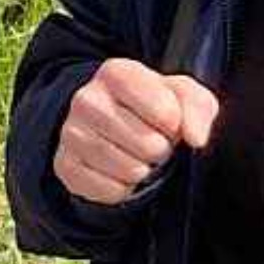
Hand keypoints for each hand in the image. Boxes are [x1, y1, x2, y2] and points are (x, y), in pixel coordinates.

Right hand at [55, 57, 218, 205]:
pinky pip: (111, 191)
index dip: (176, 124)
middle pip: (149, 145)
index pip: (166, 112)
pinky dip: (124, 188)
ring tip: (137, 156)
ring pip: (131, 170)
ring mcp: (71, 134)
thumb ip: (197, 108)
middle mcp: (86, 99)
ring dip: (144, 170)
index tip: (168, 120)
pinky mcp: (65, 166)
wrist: (111, 124)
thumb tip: (196, 139)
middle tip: (152, 141)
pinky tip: (119, 172)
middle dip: (160, 150)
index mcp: (116, 72)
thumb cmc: (155, 106)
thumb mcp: (184, 96)